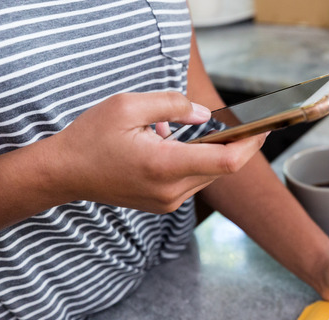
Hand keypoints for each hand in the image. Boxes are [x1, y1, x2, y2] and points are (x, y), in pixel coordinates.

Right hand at [50, 91, 265, 212]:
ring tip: (183, 130)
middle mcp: (171, 190)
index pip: (227, 162)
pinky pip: (193, 181)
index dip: (251, 145)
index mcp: (164, 166)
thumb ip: (172, 105)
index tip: (264, 129)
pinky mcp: (164, 205)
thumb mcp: (127, 105)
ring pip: (208, 175)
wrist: (64, 173)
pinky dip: (193, 161)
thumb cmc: (91, 137)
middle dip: (233, 144)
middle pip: (222, 168)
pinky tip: (170, 146)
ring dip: (208, 152)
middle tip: (237, 120)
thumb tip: (205, 116)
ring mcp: (168, 202)